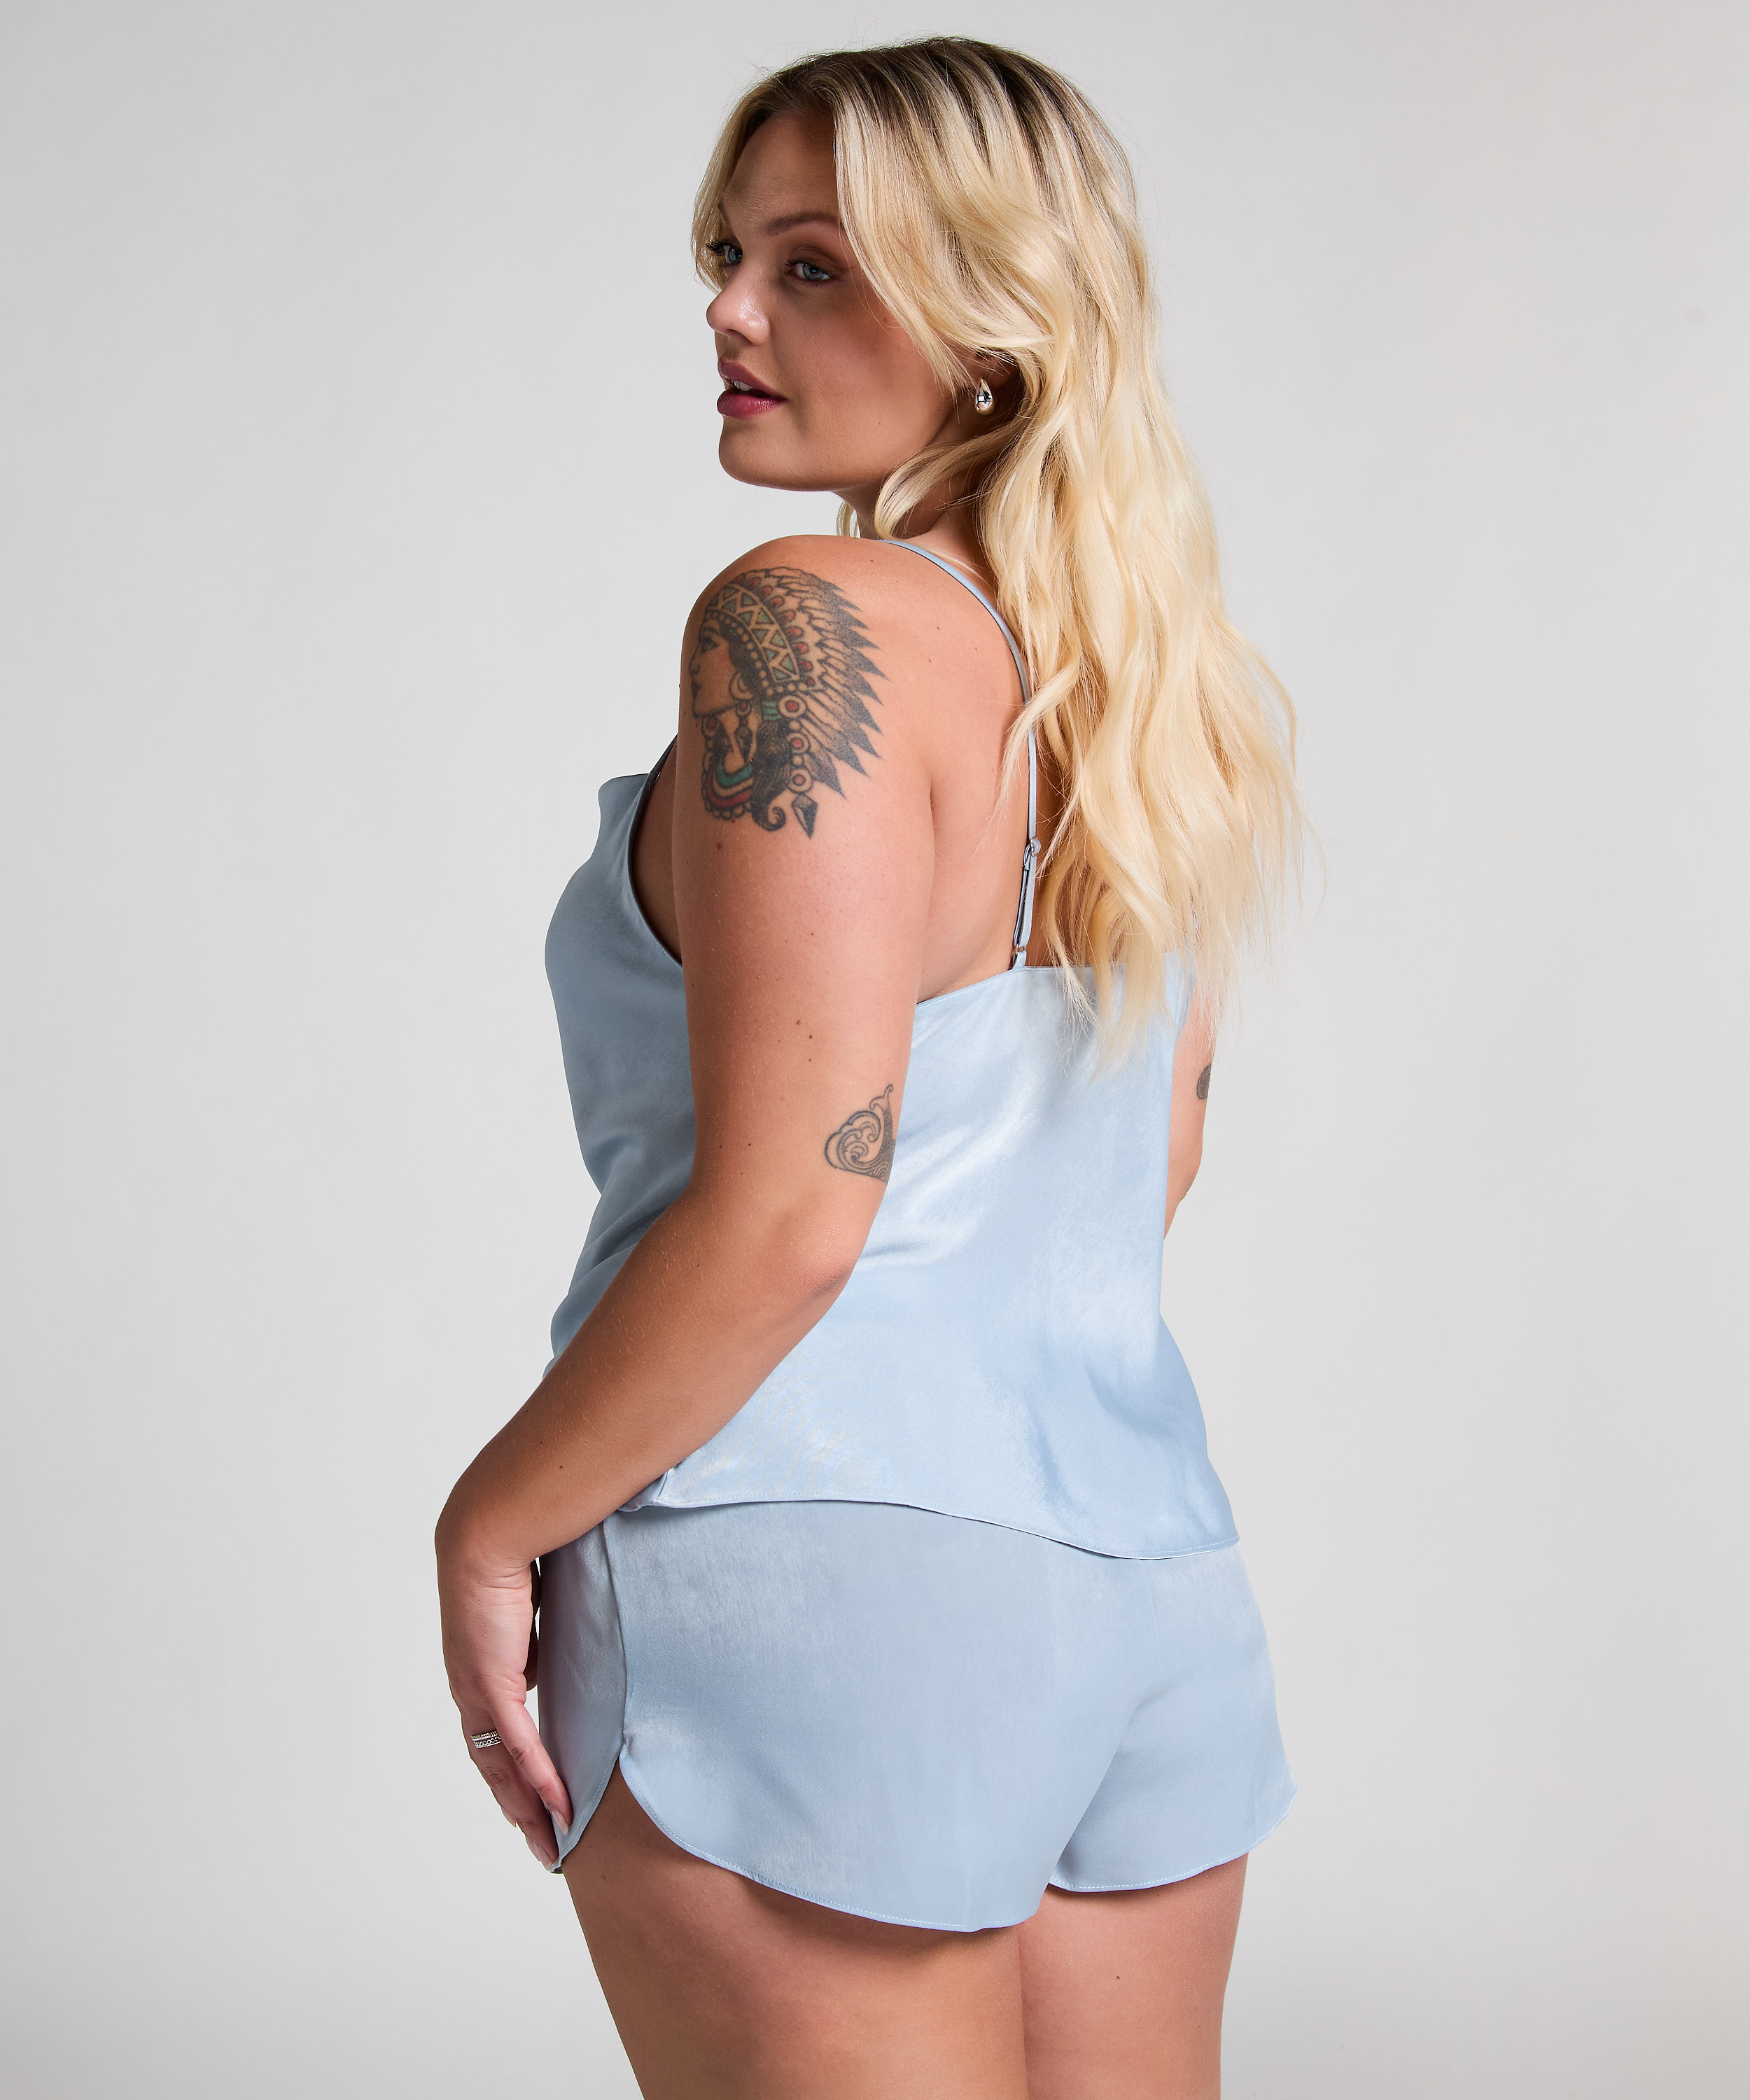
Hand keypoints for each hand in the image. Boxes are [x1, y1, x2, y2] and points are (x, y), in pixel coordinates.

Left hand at [437, 1536, 572, 1867]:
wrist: (486, 1533)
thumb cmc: (514, 1552)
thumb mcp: (535, 1603)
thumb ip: (542, 1632)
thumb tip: (558, 1649)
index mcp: (479, 1670)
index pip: (495, 1737)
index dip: (514, 1773)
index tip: (536, 1800)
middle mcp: (471, 1689)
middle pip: (494, 1767)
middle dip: (519, 1810)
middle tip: (544, 1844)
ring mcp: (478, 1690)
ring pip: (502, 1768)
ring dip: (528, 1809)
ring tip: (551, 1844)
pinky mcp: (492, 1683)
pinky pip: (517, 1745)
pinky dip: (537, 1779)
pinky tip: (558, 1807)